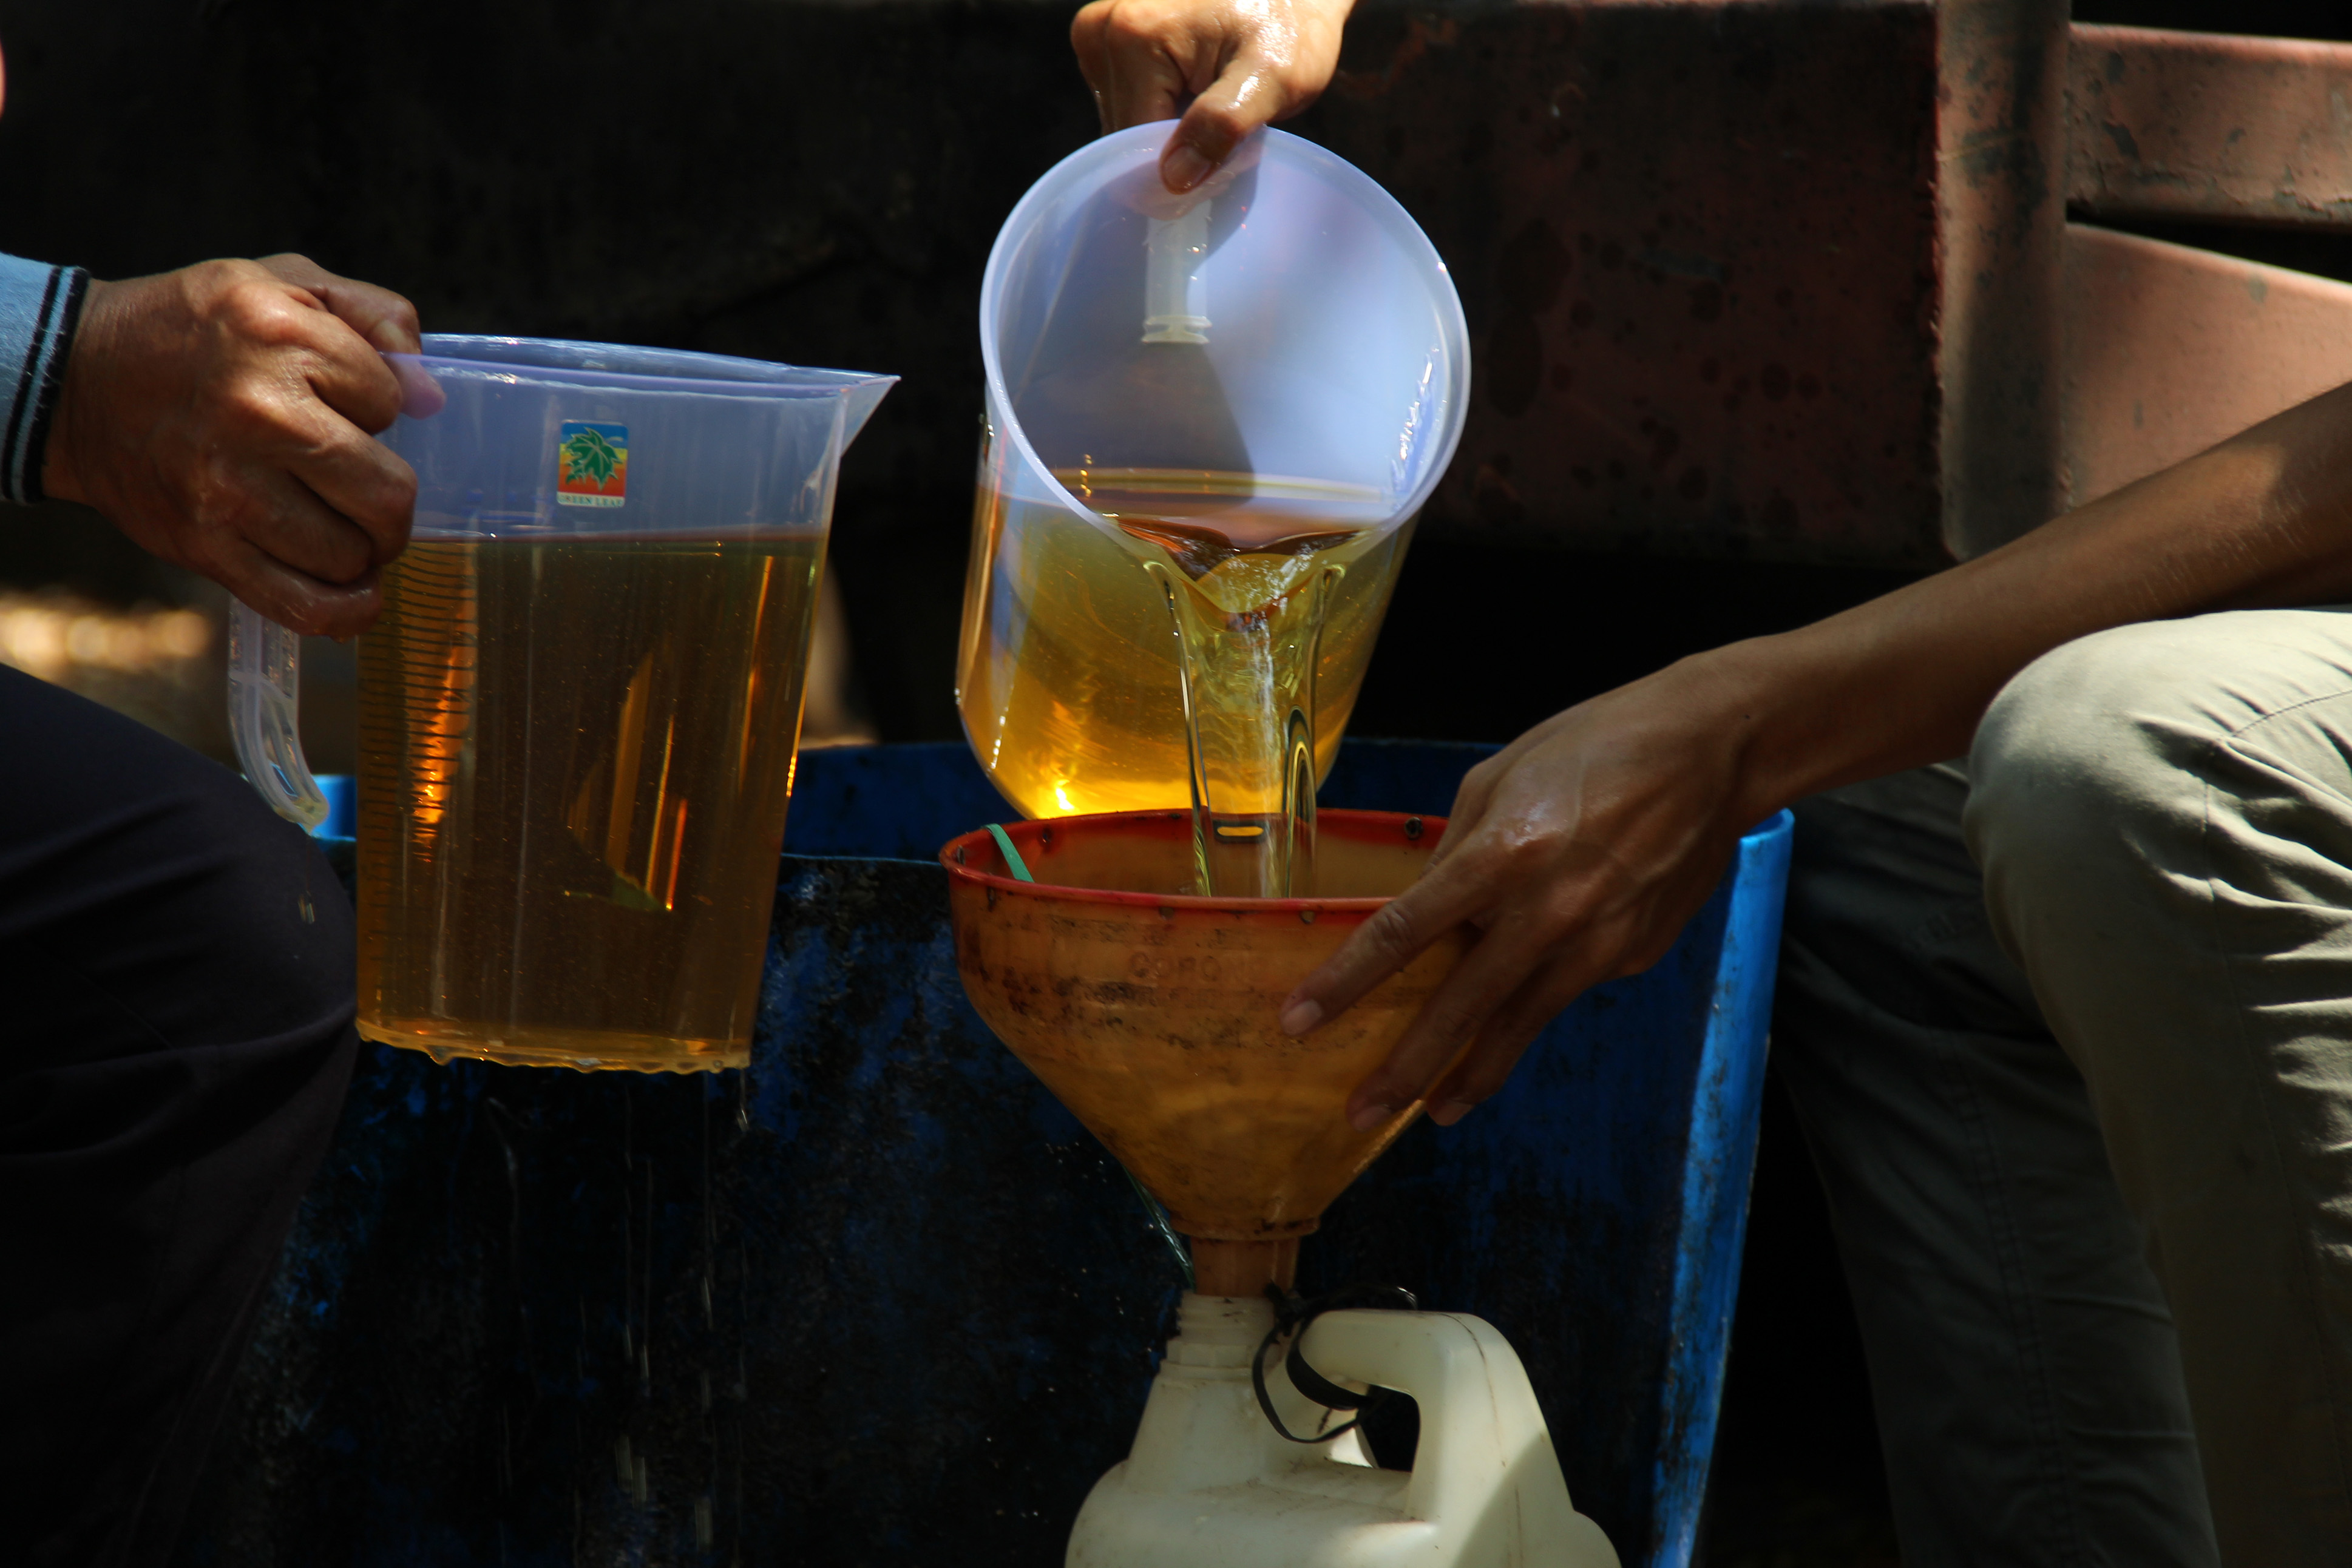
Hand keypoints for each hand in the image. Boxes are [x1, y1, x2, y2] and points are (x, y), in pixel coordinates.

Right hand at [42, 253, 426, 637]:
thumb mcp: (283, 281)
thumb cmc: (195, 331)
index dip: (376, 407)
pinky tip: (352, 587)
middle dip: (390, 500)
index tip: (339, 405)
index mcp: (280, 336)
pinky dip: (344, 610)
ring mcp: (228, 487)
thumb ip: (375, 317)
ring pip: (351, 554)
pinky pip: (305, 605)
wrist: (74, 382)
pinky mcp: (206, 545)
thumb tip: (430, 395)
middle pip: (387, 495)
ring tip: (336, 522)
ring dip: (360, 548)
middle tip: (365, 490)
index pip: (389, 401)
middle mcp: (256, 413)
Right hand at [1073, 0, 1353, 192]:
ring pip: (1125, 120)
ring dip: (1167, 131)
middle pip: (1124, 131)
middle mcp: (1102, 30)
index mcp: (1131, 37)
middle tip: (1222, 134)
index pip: (1132, 142)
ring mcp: (1100, 33)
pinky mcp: (1108, 39)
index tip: (1219, 165)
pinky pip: (1128, 101)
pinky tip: (1194, 93)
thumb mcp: (1273, 78)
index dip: (1174, 172)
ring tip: (1211, 106)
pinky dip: (1162, 111)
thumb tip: (1174, 177)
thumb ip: (1224, 124)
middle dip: (1171, 148)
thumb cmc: (1290, 28)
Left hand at [1281, 656, 1772, 1129]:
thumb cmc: (1597, 745)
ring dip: (1472, 1075)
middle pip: (1458, 1007)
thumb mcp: (1500, 777)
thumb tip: (1424, 906)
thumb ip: (1455, 850)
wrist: (1713, 752)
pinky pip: (1567, 987)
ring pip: (1519, 1025)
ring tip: (1434, 1111)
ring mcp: (1597, 942)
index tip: (1299, 1022)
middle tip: (1360, 1114)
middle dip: (1404, 1069)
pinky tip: (1529, 994)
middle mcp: (1547, 910)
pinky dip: (1538, 999)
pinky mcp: (1633, 955)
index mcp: (1500, 854)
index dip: (1345, 984)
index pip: (1401, 934)